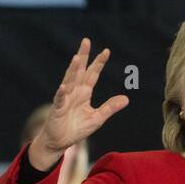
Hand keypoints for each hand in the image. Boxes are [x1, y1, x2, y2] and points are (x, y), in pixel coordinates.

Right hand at [29, 38, 126, 168]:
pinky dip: (62, 93)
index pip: (92, 74)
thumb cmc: (76, 129)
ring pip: (69, 80)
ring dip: (73, 70)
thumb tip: (126, 99)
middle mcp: (74, 92)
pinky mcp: (58, 109)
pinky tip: (64, 86)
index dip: (99, 63)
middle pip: (79, 71)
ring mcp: (65, 98)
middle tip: (86, 41)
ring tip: (77, 58)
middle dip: (83, 56)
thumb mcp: (97, 118)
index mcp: (84, 93)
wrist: (59, 142)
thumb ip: (110, 107)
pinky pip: (60, 99)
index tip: (106, 51)